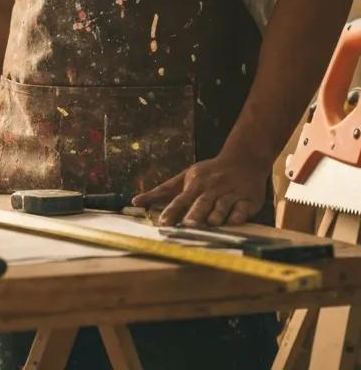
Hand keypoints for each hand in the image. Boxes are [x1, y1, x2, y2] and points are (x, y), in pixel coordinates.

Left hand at [132, 147, 270, 226]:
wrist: (242, 159)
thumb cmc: (208, 173)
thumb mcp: (185, 177)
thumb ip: (162, 191)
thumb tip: (136, 201)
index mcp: (194, 183)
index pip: (180, 199)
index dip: (172, 211)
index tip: (163, 223)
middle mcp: (211, 188)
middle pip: (201, 202)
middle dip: (194, 213)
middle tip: (186, 225)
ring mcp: (230, 193)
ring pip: (221, 205)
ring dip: (215, 214)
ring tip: (209, 224)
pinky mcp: (248, 200)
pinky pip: (242, 209)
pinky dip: (237, 215)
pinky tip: (233, 221)